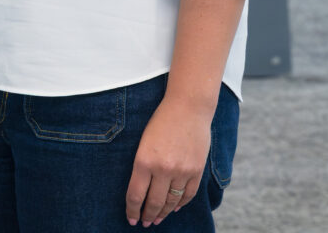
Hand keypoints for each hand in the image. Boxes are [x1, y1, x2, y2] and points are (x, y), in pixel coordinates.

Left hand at [125, 98, 209, 226]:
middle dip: (147, 216)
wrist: (188, 107)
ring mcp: (182, 171)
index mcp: (144, 160)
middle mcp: (163, 169)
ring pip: (171, 202)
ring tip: (158, 219)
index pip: (135, 195)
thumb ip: (142, 166)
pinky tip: (175, 208)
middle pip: (154, 203)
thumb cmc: (161, 120)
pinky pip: (188, 195)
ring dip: (163, 213)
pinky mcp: (196, 170)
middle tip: (143, 223)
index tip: (131, 219)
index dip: (132, 211)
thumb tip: (141, 190)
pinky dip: (181, 204)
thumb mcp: (143, 142)